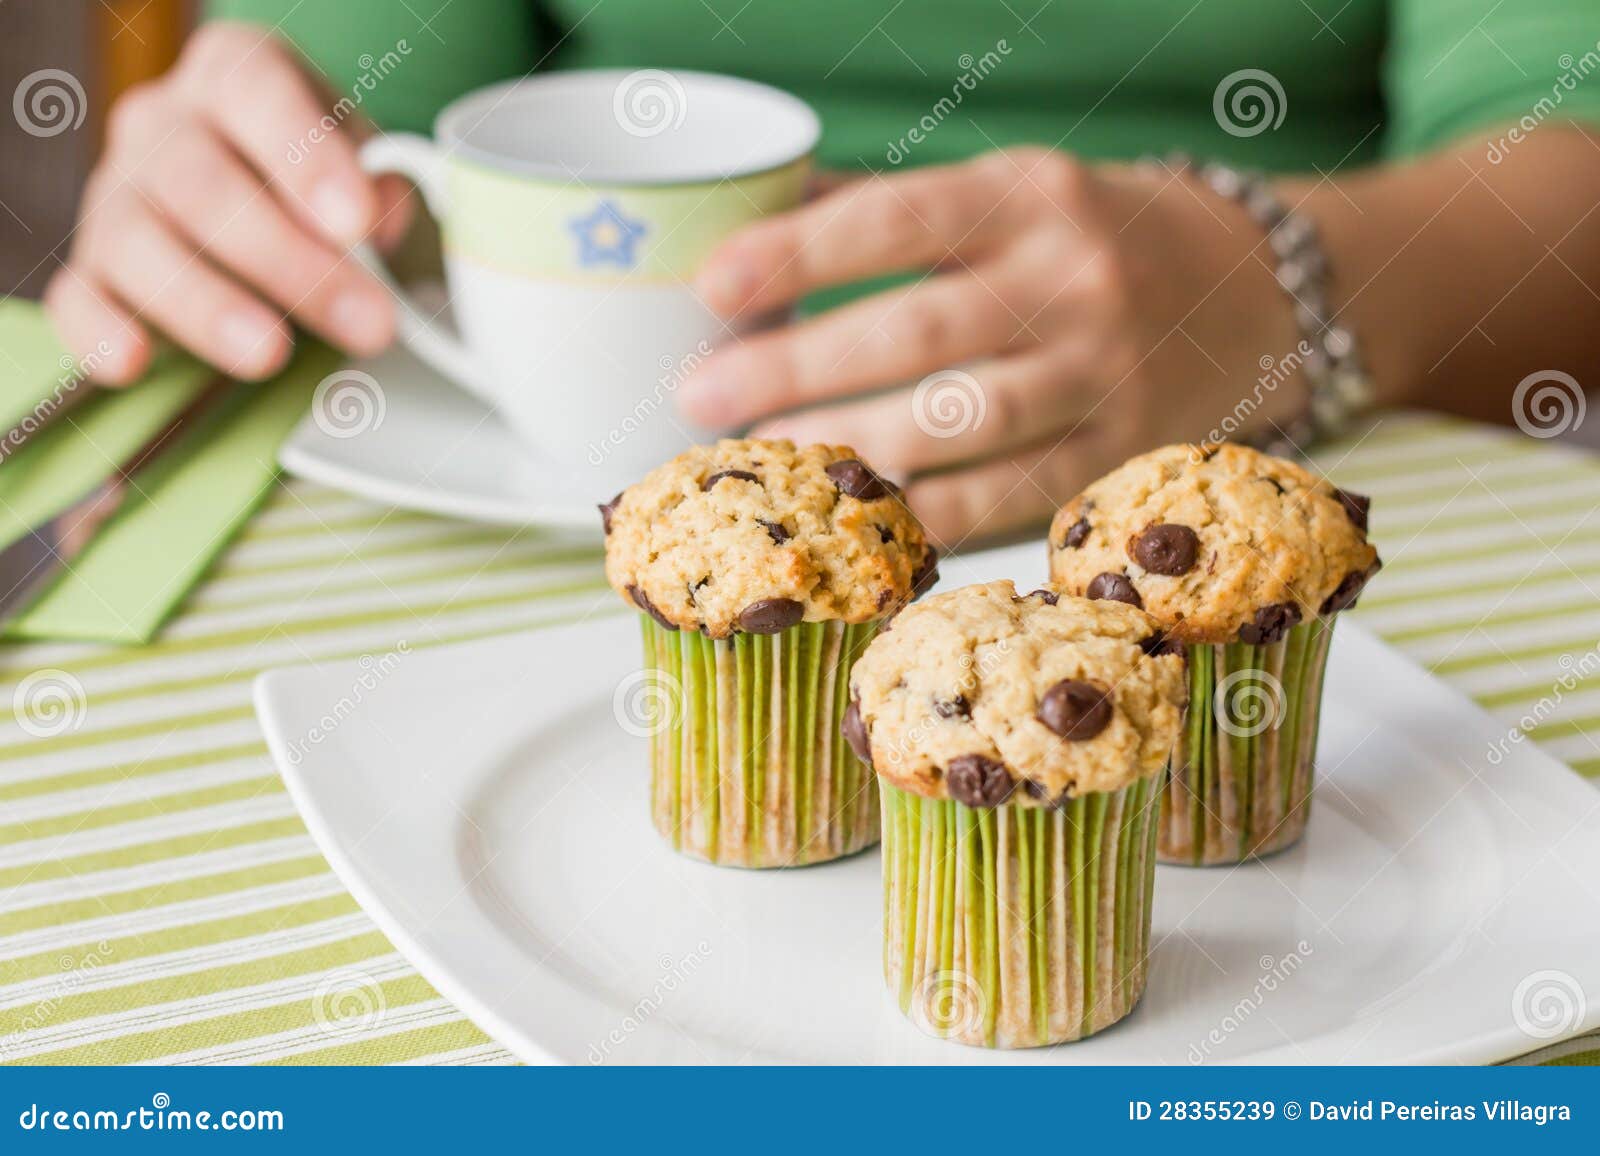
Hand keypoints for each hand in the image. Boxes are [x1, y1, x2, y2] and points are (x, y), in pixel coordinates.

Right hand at [45, 22, 412, 383]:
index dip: (307, 159)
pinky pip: (77, 298)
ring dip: (209, 306)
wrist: (269, 205)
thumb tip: (378, 225)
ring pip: (139, 242)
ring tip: (273, 354)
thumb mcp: (364, 168)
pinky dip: (102, 331)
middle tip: (364, 321)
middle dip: (288, 261)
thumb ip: (378, 190)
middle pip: (202, 184)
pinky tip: (134, 360)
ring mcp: (115, 195)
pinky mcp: (92, 268)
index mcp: (233, 75)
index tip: (354, 223)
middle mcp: (160, 124)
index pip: (257, 93)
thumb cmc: (318, 183)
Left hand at [679, 148, 1302, 546]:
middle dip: (794, 371)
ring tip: (760, 466)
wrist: (1248, 294)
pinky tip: (851, 523)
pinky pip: (1005, 501)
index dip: (799, 254)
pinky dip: (921, 517)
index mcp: (1030, 196)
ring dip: (845, 454)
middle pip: (916, 335)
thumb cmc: (1086, 239)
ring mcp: (1103, 377)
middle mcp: (1073, 283)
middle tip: (698, 398)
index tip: (711, 287)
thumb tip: (746, 226)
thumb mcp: (1006, 192)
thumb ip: (887, 210)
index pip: (899, 219)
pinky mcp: (1118, 458)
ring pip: (957, 428)